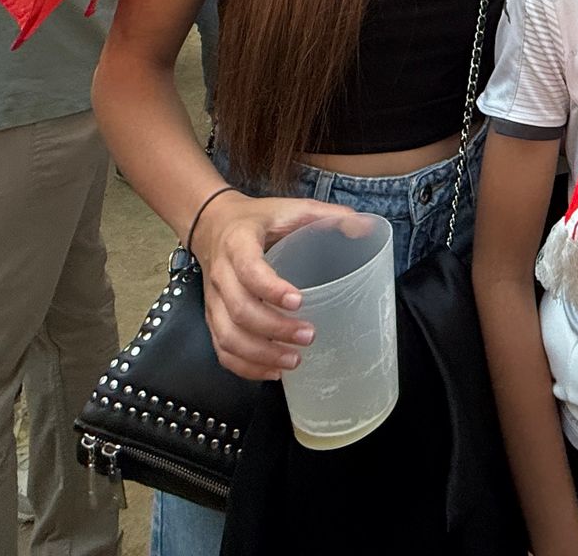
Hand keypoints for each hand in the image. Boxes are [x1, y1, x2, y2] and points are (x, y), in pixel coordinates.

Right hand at [193, 194, 355, 379]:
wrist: (213, 225)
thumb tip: (364, 228)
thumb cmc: (258, 220)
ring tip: (293, 360)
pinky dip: (245, 366)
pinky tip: (272, 371)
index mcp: (239, 243)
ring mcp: (213, 300)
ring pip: (228, 336)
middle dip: (275, 329)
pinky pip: (222, 349)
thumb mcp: (291, 208)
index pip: (249, 270)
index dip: (271, 289)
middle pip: (240, 310)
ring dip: (260, 354)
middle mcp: (221, 274)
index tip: (299, 301)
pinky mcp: (213, 317)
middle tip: (309, 336)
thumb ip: (327, 216)